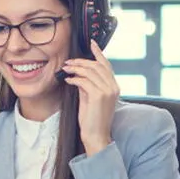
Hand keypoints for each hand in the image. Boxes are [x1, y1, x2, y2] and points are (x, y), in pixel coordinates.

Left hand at [62, 40, 119, 155]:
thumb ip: (88, 85)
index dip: (98, 53)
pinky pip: (84, 80)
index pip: (107, 65)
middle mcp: (113, 87)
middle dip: (81, 61)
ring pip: (90, 71)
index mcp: (114, 87)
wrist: (96, 135)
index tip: (91, 43)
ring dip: (75, 68)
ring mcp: (107, 91)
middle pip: (96, 65)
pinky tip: (68, 80)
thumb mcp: (90, 98)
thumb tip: (79, 75)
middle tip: (68, 62)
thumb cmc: (92, 119)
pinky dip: (74, 78)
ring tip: (65, 69)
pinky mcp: (99, 95)